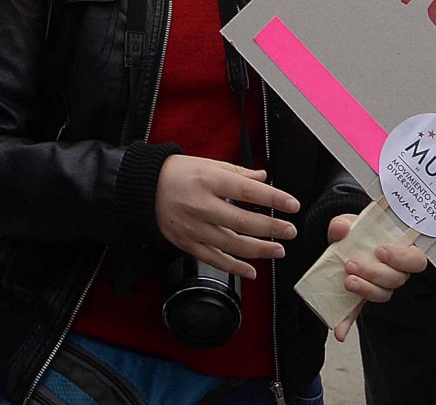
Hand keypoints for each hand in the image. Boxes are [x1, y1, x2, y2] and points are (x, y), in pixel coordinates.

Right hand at [153, 156, 299, 280]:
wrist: (143, 188)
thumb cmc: (177, 173)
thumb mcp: (208, 164)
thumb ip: (238, 173)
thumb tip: (264, 178)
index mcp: (208, 180)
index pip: (246, 191)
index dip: (272, 199)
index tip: (292, 205)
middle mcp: (200, 205)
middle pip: (242, 221)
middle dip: (271, 228)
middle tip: (290, 231)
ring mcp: (193, 227)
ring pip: (231, 244)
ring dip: (258, 250)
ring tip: (278, 250)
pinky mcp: (187, 243)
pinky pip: (214, 260)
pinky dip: (235, 268)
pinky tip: (252, 271)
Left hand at [325, 212, 429, 341]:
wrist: (340, 243)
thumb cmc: (354, 232)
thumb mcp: (349, 223)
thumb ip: (344, 223)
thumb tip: (343, 228)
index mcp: (400, 251)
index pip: (415, 260)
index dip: (402, 258)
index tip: (381, 250)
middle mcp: (394, 272)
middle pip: (397, 280)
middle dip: (375, 273)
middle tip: (352, 263)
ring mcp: (379, 287)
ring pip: (383, 295)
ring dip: (365, 290)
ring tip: (347, 280)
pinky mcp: (361, 299)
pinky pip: (358, 313)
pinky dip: (348, 322)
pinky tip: (340, 332)